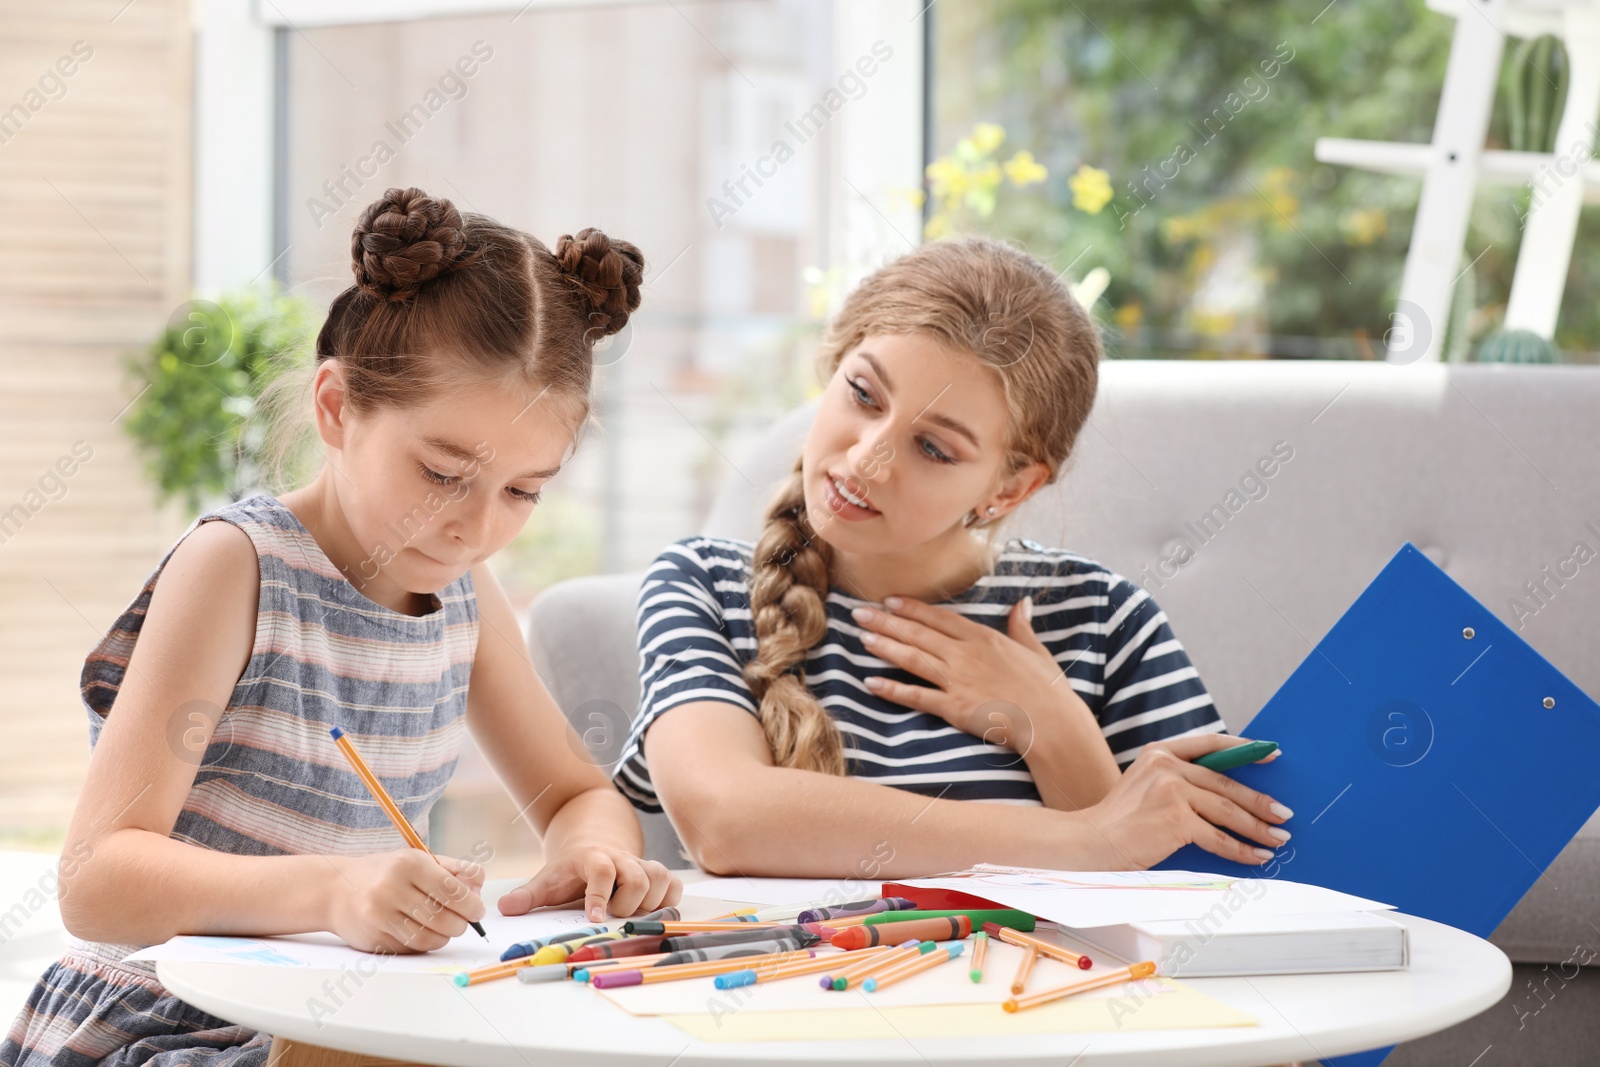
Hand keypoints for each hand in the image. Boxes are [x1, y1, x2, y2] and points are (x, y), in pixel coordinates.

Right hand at [324, 848, 486, 953]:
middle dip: (461, 924)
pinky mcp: (373, 937)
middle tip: (464, 923)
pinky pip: (411, 948)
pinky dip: (425, 944)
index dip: (471, 904)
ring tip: (447, 930)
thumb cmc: (385, 873)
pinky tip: (425, 934)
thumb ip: (451, 870)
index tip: (478, 910)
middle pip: (443, 917)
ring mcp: (380, 915)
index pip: (452, 890)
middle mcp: (392, 888)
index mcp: (409, 864)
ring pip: (428, 937)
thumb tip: (479, 887)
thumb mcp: (417, 860)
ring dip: (445, 938)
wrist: (335, 889)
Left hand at [496, 846, 681, 921]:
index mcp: (593, 858)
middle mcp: (622, 859)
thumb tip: (504, 908)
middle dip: (628, 902)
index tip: (594, 917)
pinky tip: (651, 911)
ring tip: (631, 914)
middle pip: (638, 877)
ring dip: (650, 902)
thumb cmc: (570, 871)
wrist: (593, 843)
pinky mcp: (657, 874)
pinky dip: (669, 900)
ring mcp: (642, 865)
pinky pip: (674, 885)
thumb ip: (527, 895)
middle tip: (613, 915)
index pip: (601, 870)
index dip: (599, 894)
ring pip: (660, 879)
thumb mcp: (547, 879)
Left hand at [853, 595, 1091, 748]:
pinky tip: (871, 683)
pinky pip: (917, 696)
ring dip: (884, 647)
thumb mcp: (1036, 651)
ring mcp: (958, 681)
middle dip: (886, 622)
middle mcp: (966, 655)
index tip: (889, 600)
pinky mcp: (954, 707)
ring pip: (913, 659)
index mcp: (985, 638)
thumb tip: (1022, 604)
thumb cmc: (1048, 690)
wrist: (1051, 724)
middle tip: (858, 612)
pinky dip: (892, 690)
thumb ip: (1022, 627)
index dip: (912, 609)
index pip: (940, 618)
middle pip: (919, 634)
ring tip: (861, 638)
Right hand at [1077, 734, 1289, 868]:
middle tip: (1283, 813)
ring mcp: (1171, 791)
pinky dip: (1241, 850)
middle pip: (1225, 783)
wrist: (1092, 842)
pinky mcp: (1176, 819)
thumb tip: (1226, 796)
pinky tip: (1256, 856)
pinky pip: (1218, 836)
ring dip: (1258, 827)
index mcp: (1159, 752)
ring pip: (1227, 810)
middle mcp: (1166, 765)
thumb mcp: (1145, 786)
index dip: (1244, 748)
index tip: (1271, 753)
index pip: (1210, 744)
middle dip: (1259, 801)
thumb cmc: (1119, 822)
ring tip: (1277, 839)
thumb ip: (1178, 781)